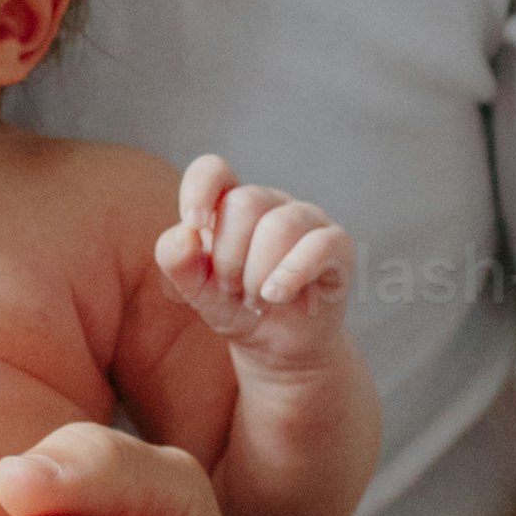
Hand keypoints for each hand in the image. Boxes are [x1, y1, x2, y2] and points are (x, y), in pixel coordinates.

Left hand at [156, 158, 356, 369]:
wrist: (277, 345)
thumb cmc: (235, 307)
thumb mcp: (197, 292)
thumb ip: (178, 262)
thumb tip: (183, 234)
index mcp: (229, 203)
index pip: (213, 170)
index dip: (200, 188)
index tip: (194, 223)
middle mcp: (269, 203)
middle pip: (245, 202)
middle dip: (230, 257)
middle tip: (233, 288)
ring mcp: (306, 219)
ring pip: (280, 225)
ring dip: (258, 273)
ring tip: (257, 299)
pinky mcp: (337, 244)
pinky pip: (319, 244)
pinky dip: (292, 273)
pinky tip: (277, 295)